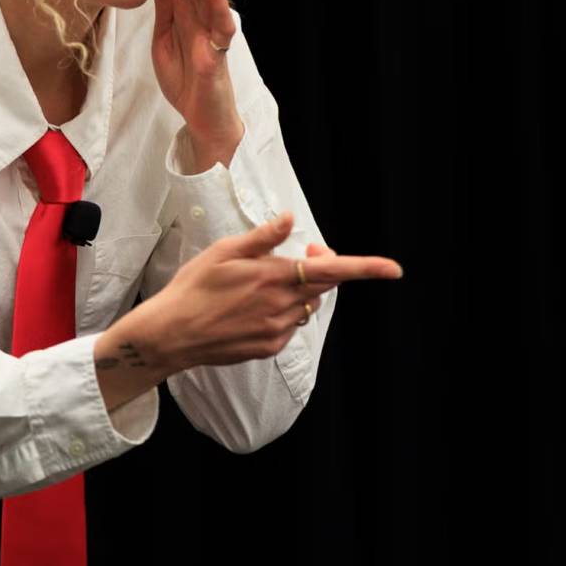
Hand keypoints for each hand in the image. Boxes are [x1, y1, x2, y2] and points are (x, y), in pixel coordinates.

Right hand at [147, 211, 402, 368]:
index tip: (394, 268)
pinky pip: (290, 325)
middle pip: (322, 285)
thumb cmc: (192, 287)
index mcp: (273, 276)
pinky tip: (252, 309)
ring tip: (260, 285)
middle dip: (320, 268)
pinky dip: (283, 312)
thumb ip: (263, 237)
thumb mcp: (223, 251)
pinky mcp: (269, 346)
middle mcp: (282, 305)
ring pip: (306, 306)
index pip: (332, 271)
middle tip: (303, 253)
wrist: (171, 334)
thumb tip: (290, 219)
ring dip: (298, 291)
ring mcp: (277, 329)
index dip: (366, 268)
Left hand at [152, 0, 240, 146]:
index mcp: (189, 13)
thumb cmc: (186, 76)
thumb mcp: (164, 34)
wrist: (202, 117)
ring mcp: (212, 36)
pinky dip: (217, 9)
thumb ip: (165, 2)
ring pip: (209, 0)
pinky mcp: (216, 55)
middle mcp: (204, 19)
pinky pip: (220, 29)